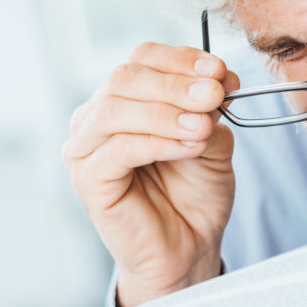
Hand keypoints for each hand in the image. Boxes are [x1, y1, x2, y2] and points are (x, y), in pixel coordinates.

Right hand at [63, 42, 239, 306]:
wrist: (189, 247)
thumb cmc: (194, 193)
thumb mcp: (212, 140)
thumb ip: (210, 108)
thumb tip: (219, 77)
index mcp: (125, 99)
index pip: (142, 59)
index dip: (181, 59)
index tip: (220, 70)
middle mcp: (96, 117)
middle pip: (125, 77)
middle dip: (176, 83)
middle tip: (215, 94)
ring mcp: (86, 149)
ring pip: (116, 109)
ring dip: (166, 112)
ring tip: (203, 126)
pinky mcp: (87, 180)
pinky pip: (118, 149)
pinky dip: (158, 141)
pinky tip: (189, 146)